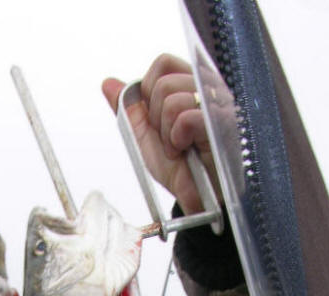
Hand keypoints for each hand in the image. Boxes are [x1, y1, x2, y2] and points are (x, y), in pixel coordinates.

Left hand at [102, 53, 218, 216]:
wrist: (197, 198)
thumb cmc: (180, 168)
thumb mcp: (146, 136)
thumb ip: (128, 109)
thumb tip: (108, 83)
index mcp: (190, 85)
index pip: (163, 63)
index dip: (150, 91)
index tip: (157, 119)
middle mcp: (206, 88)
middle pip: (163, 82)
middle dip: (156, 118)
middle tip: (170, 138)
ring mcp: (216, 104)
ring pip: (171, 98)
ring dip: (166, 132)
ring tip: (179, 147)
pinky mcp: (220, 122)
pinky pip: (184, 117)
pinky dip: (177, 139)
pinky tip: (185, 150)